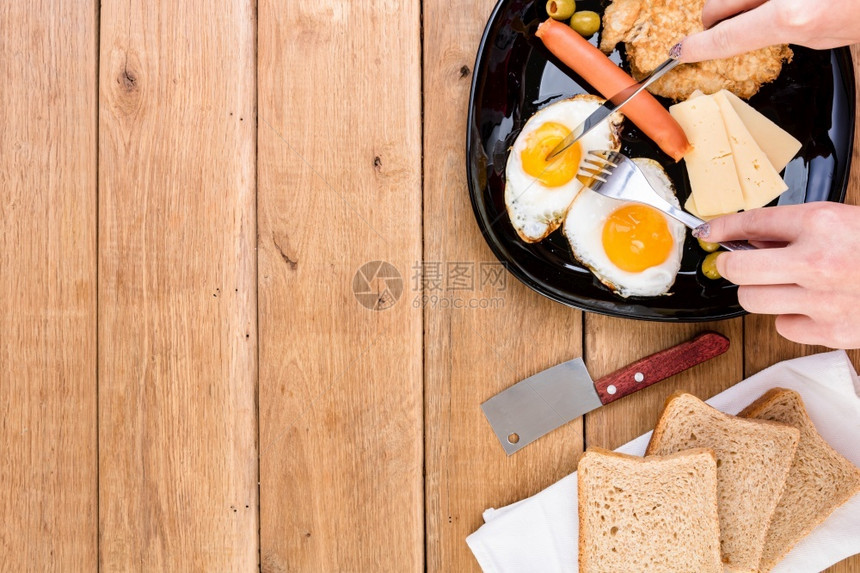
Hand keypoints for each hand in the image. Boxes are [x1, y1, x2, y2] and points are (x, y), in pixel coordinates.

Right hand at [678, 0, 859, 62]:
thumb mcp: (831, 34)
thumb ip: (790, 28)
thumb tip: (763, 25)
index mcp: (793, 16)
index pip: (726, 37)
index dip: (698, 47)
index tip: (680, 50)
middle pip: (719, 3)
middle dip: (715, 17)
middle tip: (719, 27)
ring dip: (739, 0)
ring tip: (759, 7)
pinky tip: (784, 3)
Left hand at [696, 202, 859, 348]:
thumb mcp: (841, 221)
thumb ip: (795, 229)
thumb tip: (747, 238)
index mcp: (822, 223)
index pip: (751, 222)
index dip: (721, 227)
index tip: (708, 231)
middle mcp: (818, 261)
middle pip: (737, 269)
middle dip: (730, 265)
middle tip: (735, 263)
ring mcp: (823, 300)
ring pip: (752, 300)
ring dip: (760, 290)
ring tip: (784, 283)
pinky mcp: (832, 332)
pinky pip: (783, 326)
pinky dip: (790, 317)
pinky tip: (812, 305)